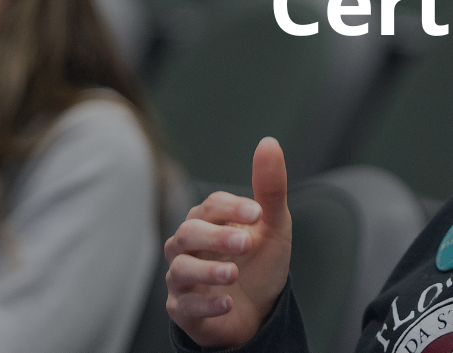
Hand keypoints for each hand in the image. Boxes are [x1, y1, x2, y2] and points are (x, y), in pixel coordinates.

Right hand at [165, 137, 292, 347]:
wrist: (260, 309)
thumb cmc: (260, 261)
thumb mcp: (271, 225)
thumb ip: (270, 187)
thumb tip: (269, 141)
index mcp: (208, 221)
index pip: (210, 206)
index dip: (231, 208)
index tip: (257, 214)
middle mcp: (188, 247)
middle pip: (188, 233)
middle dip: (215, 237)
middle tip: (245, 243)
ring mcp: (183, 279)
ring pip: (180, 269)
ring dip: (207, 271)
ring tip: (233, 274)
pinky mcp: (183, 310)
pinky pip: (184, 307)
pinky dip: (205, 305)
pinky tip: (227, 303)